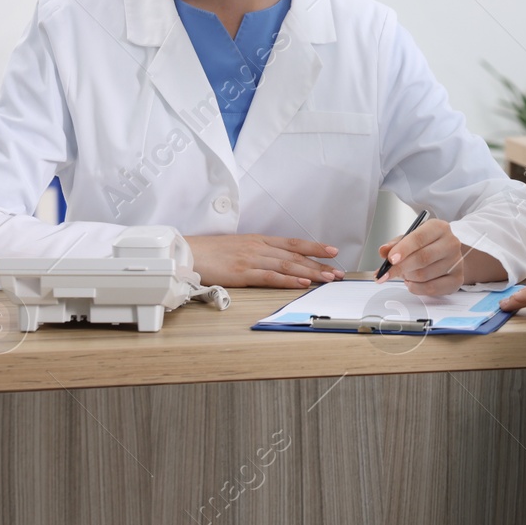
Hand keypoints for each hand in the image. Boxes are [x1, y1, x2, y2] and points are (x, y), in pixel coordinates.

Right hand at [186, 234, 341, 288]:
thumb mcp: (237, 247)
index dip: (314, 247)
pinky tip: (302, 284)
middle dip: (319, 264)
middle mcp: (259, 247)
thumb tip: (273, 260)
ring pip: (287, 266)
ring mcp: (251, 259)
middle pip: (295, 256)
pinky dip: (288, 281)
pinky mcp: (242, 273)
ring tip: (328, 278)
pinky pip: (270, 277)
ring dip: (310, 273)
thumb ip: (256, 252)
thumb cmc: (209, 252)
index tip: (332, 251)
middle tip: (338, 272)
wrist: (187, 252)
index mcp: (258, 240)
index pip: (293, 243)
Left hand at [377, 218, 467, 296]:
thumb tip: (384, 251)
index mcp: (439, 228)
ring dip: (408, 277)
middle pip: (422, 258)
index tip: (390, 259)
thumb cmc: (427, 246)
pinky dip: (416, 288)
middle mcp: (451, 243)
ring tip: (405, 274)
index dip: (403, 249)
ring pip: (424, 275)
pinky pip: (431, 288)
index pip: (419, 238)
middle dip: (401, 268)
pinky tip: (412, 283)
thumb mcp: (410, 239)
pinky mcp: (457, 279)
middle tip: (387, 273)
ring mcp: (456, 262)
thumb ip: (395, 244)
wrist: (448, 256)